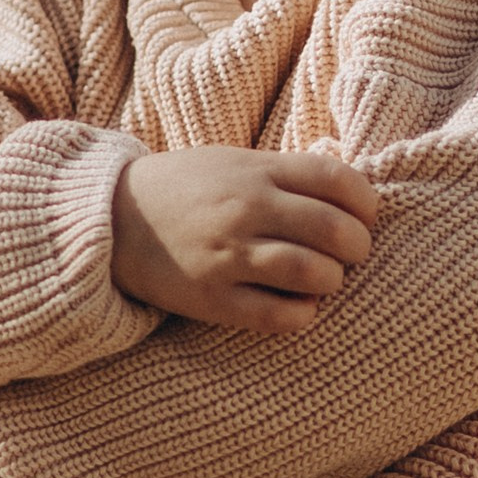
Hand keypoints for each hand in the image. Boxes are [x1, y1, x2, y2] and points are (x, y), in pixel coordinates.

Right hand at [112, 143, 377, 332]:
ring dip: (333, 280)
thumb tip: (351, 187)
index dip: (367, 203)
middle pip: (335, 230)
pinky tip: (300, 305)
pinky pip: (280, 316)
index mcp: (255, 170)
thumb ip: (286, 172)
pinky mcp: (212, 299)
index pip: (339, 180)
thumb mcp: (232, 161)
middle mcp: (245, 209)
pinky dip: (304, 314)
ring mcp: (228, 255)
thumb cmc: (184, 188)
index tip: (364, 217)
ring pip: (313, 273)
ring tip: (324, 279)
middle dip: (357, 247)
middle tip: (349, 254)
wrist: (111, 219)